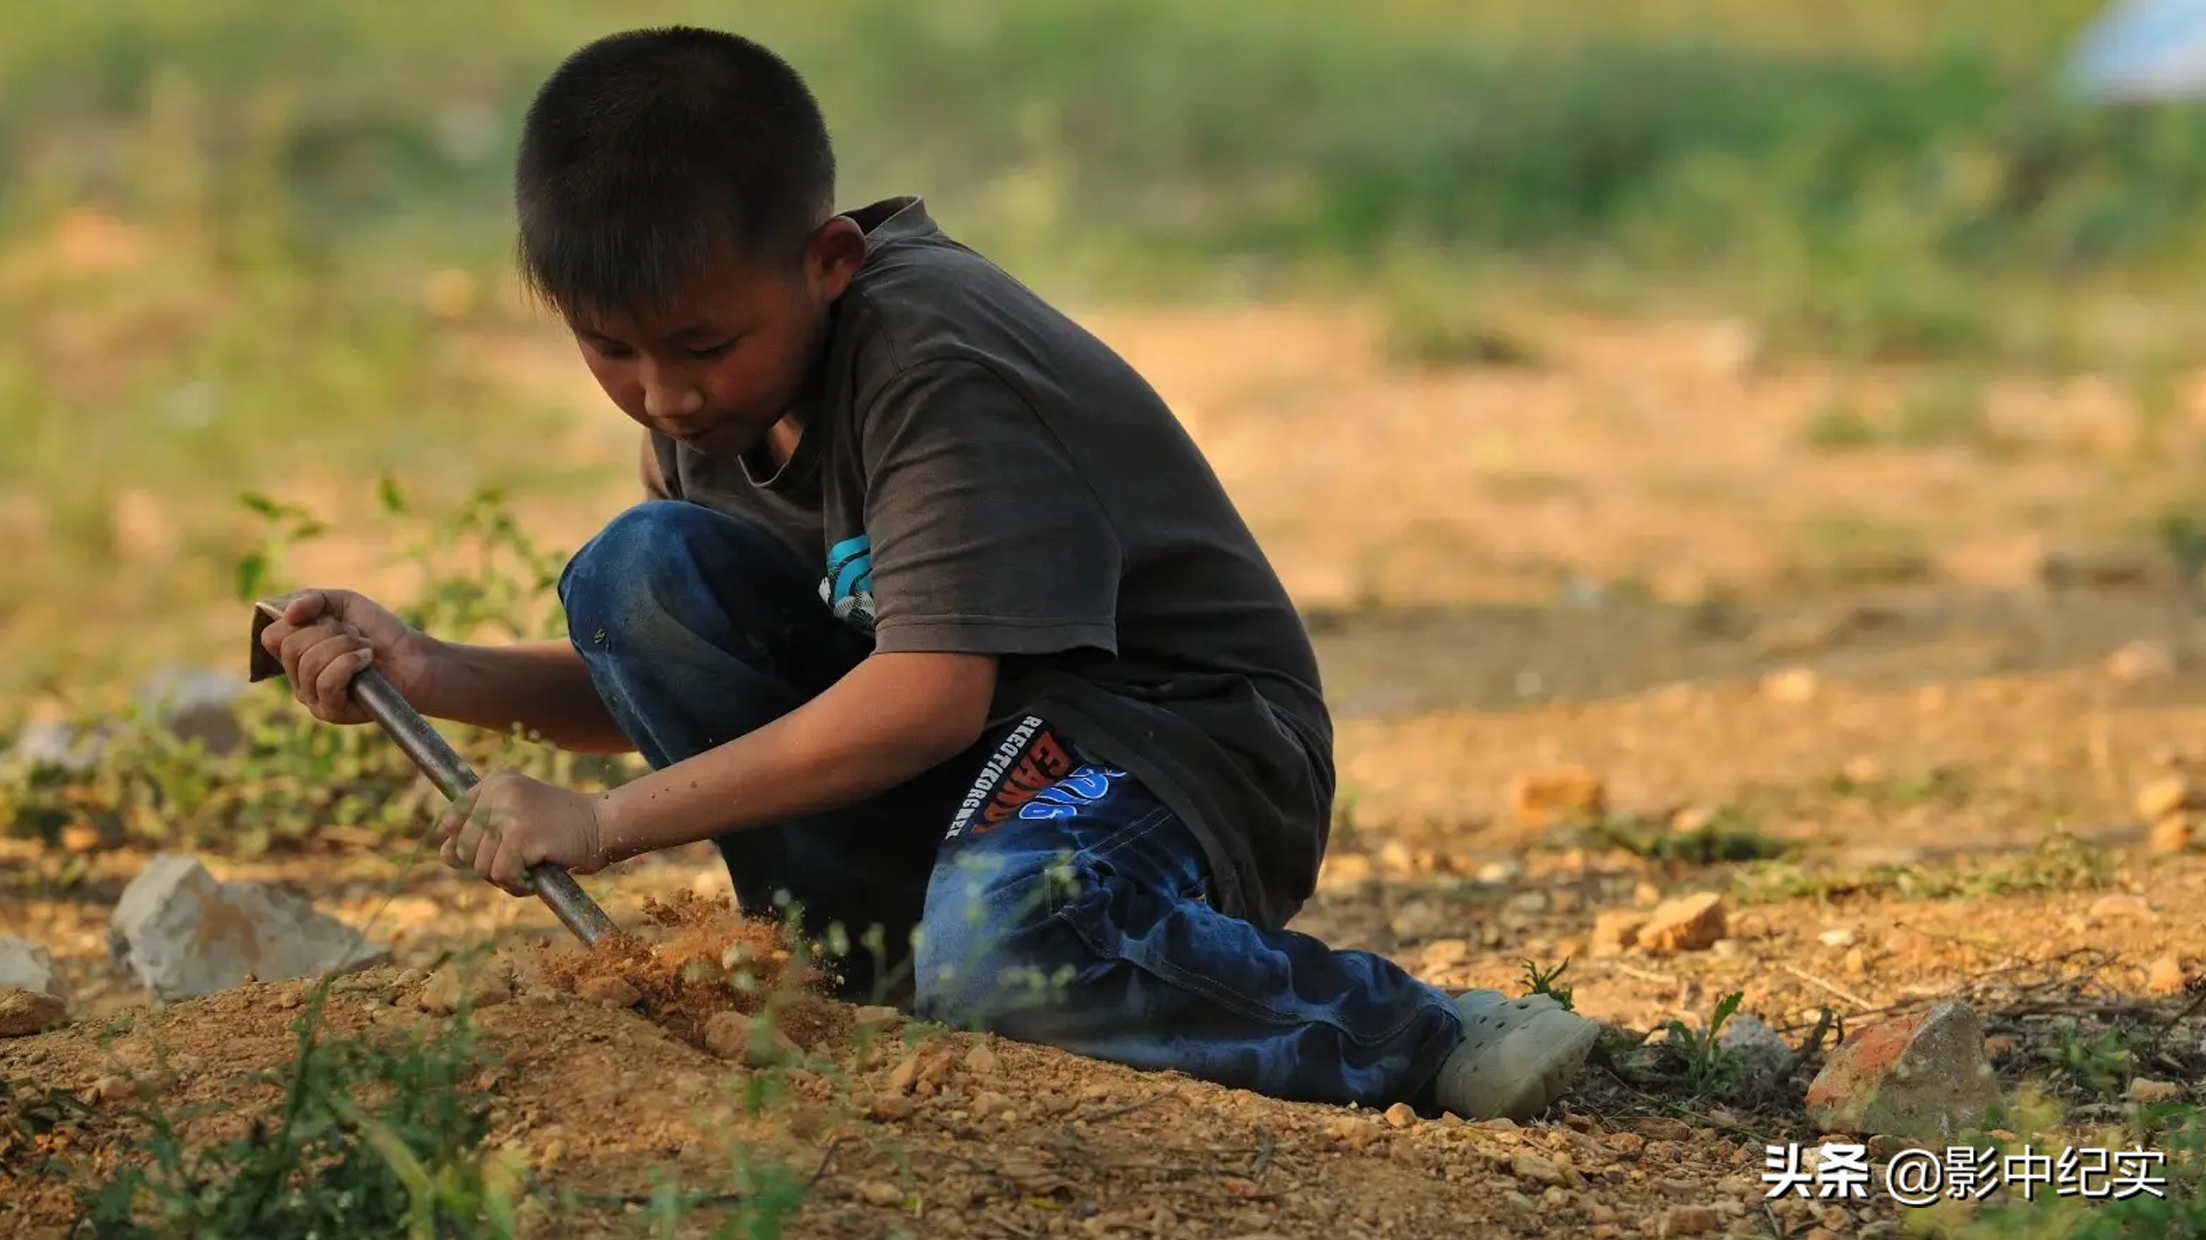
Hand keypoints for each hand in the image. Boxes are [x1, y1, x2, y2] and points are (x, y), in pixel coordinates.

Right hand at [257, 589, 439, 723]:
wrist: (413, 657)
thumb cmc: (378, 631)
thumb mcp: (343, 603)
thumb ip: (311, 598)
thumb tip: (288, 614)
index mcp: (295, 653)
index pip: (272, 636)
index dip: (301, 622)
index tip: (332, 620)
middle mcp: (297, 678)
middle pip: (290, 647)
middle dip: (330, 632)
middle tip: (355, 636)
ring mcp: (312, 698)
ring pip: (310, 663)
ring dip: (345, 647)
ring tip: (365, 649)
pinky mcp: (330, 712)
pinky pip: (326, 683)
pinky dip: (349, 664)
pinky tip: (367, 661)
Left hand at [435, 770, 610, 894]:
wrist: (604, 826)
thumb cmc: (561, 829)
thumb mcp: (515, 823)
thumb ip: (479, 835)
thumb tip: (445, 854)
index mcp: (495, 782)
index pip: (452, 821)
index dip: (469, 845)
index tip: (500, 847)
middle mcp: (498, 791)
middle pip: (464, 848)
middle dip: (489, 865)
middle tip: (522, 860)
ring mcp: (509, 812)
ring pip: (481, 866)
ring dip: (505, 878)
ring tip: (532, 867)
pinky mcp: (521, 834)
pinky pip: (501, 875)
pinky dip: (517, 885)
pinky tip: (536, 877)